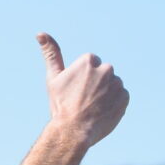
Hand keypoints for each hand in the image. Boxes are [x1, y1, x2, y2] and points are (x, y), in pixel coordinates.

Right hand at [37, 33, 126, 150]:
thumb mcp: (54, 78)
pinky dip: (113, 104)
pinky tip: (101, 112)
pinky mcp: (125, 98)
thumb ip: (51, 54)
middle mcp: (106, 69)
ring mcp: (117, 84)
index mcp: (89, 60)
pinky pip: (120, 97)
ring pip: (112, 86)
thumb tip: (40, 33)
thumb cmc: (61, 105)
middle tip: (83, 101)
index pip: (91, 65)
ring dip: (105, 94)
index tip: (75, 91)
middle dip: (96, 84)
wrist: (73, 131)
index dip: (82, 79)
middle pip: (103, 74)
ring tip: (92, 108)